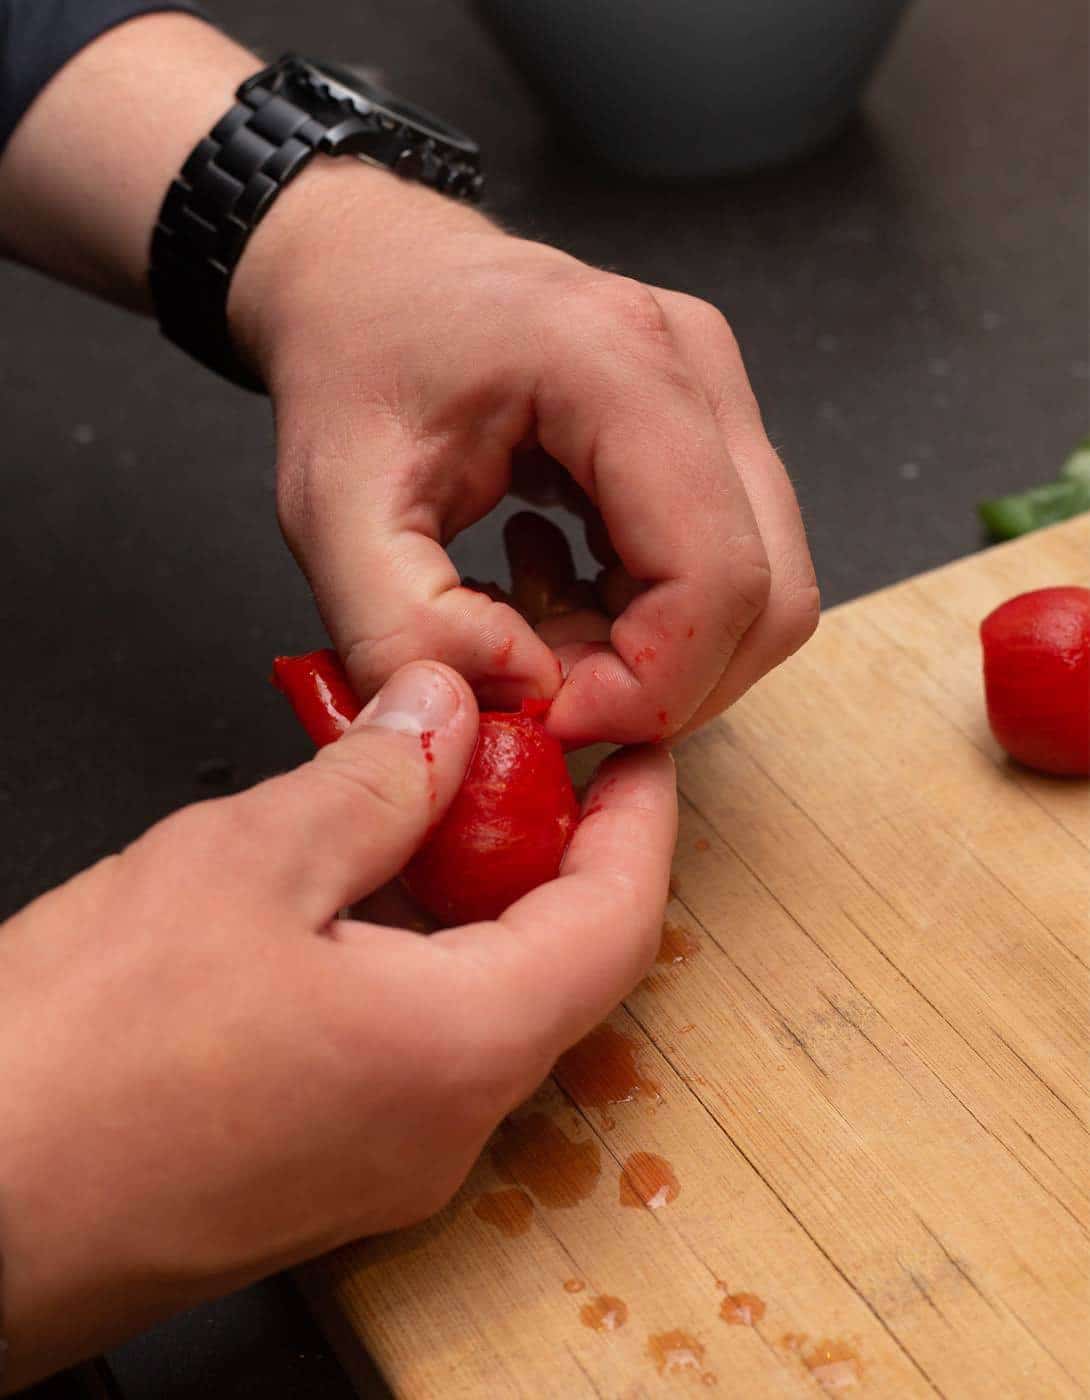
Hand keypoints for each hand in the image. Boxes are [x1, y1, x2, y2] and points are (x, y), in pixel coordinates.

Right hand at [0, 662, 675, 1391]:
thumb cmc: (77, 1067)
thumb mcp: (241, 866)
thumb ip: (372, 780)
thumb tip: (442, 714)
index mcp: (458, 1050)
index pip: (616, 922)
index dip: (638, 822)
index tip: (637, 753)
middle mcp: (443, 1128)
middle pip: (552, 963)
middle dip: (540, 845)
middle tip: (505, 759)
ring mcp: (385, 1162)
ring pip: (476, 1001)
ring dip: (462, 896)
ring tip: (411, 805)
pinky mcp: (324, 1170)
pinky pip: (410, 1043)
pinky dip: (406, 954)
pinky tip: (341, 896)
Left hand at [231, 159, 819, 746]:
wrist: (369, 272)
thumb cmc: (352, 362)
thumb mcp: (328, 510)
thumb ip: (401, 628)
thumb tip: (522, 697)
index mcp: (615, 364)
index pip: (717, 577)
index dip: (649, 687)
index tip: (547, 717)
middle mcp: (696, 368)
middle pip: (767, 596)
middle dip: (662, 684)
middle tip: (545, 690)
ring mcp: (717, 391)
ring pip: (762, 590)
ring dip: (660, 656)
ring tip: (542, 631)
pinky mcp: (709, 423)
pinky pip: (732, 562)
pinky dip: (656, 618)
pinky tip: (564, 591)